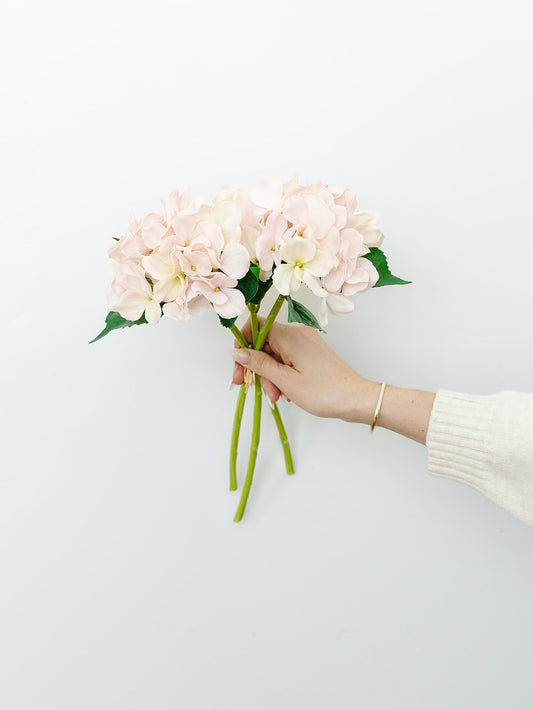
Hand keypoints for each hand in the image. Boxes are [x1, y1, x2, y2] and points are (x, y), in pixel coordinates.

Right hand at [232, 319, 379, 422]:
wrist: (355, 399)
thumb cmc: (324, 392)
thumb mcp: (286, 381)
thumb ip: (259, 364)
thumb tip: (238, 352)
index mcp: (290, 335)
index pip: (255, 326)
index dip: (243, 345)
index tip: (240, 369)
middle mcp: (298, 333)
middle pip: (264, 343)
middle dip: (259, 368)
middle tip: (259, 391)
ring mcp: (306, 341)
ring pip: (276, 353)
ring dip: (272, 375)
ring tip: (279, 397)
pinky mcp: (312, 351)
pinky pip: (288, 358)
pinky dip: (283, 373)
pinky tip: (288, 391)